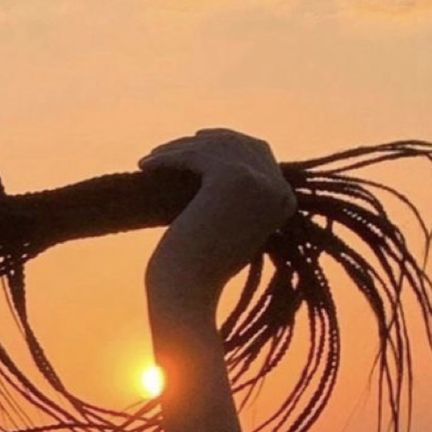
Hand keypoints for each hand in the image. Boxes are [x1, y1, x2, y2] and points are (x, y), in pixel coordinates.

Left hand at [139, 128, 297, 304]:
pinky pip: (195, 155)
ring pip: (213, 147)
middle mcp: (279, 188)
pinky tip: (145, 165)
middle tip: (169, 149)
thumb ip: (234, 193)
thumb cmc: (200, 268)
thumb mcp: (228, 224)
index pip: (258, 153)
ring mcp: (260, 180)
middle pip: (237, 144)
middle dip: (200, 142)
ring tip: (152, 158)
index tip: (194, 145)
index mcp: (285, 200)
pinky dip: (168, 157)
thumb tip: (213, 160)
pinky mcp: (234, 175)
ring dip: (177, 149)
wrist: (189, 289)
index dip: (225, 145)